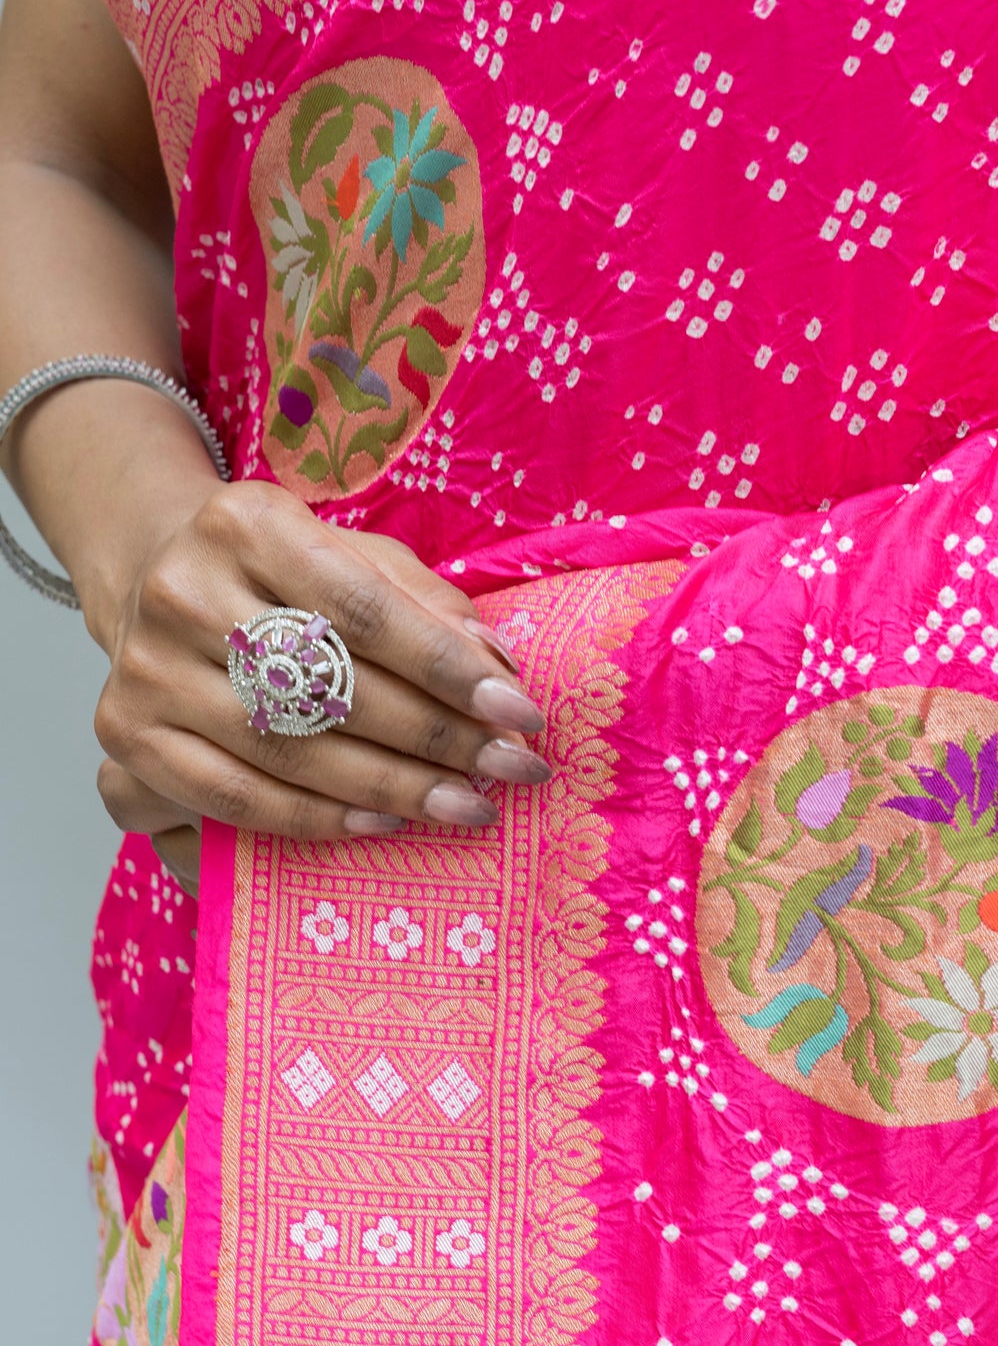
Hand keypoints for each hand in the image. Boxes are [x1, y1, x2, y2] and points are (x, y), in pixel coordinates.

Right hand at [92, 474, 546, 889]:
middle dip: (437, 737)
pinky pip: (237, 797)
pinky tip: (384, 822)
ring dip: (392, 787)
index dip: (448, 669)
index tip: (518, 713)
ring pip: (289, 750)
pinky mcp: (129, 733)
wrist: (158, 576)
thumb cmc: (282, 575)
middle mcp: (184, 590)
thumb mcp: (355, 557)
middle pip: (331, 685)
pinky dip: (319, 818)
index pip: (363, 609)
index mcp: (245, 523)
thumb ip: (425, 603)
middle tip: (509, 770)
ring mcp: (147, 667)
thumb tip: (496, 667)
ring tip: (465, 807)